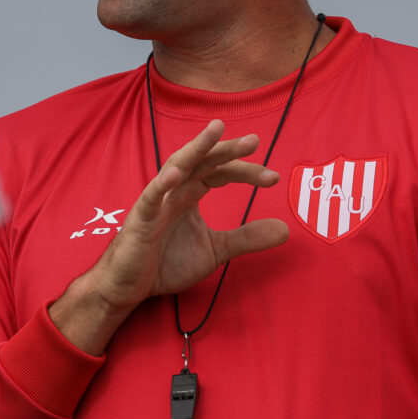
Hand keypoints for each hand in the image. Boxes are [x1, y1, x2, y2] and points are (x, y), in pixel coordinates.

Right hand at [49, 120, 288, 353]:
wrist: (130, 288)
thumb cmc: (166, 263)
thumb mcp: (215, 251)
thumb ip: (246, 238)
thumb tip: (286, 229)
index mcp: (191, 194)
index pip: (221, 172)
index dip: (246, 171)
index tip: (273, 178)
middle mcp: (175, 190)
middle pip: (203, 161)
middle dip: (227, 149)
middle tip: (255, 140)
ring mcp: (157, 202)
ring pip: (176, 166)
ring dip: (196, 148)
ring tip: (216, 129)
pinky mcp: (140, 220)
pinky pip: (151, 197)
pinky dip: (163, 184)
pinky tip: (178, 172)